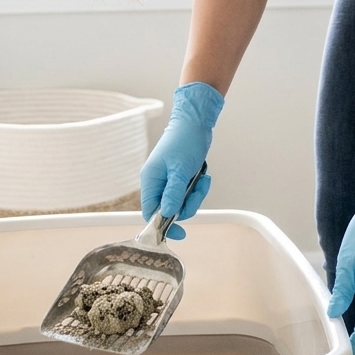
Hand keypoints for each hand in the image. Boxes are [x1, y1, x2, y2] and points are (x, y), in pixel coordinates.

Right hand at [140, 81, 223, 239]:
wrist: (196, 122)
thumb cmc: (185, 141)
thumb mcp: (180, 169)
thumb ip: (173, 193)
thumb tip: (168, 215)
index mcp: (150, 180)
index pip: (150, 212)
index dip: (162, 225)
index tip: (180, 232)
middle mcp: (158, 182)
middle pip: (169, 209)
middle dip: (187, 204)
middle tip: (197, 192)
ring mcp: (170, 180)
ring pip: (182, 202)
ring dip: (195, 195)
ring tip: (202, 180)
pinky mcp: (181, 177)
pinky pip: (189, 192)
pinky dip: (198, 188)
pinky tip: (204, 176)